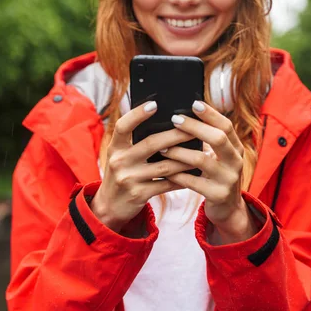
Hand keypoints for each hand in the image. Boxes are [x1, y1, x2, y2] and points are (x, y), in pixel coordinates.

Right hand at [90, 101, 193, 234]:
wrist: (108, 206)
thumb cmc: (121, 174)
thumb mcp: (120, 156)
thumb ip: (134, 142)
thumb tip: (164, 122)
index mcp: (115, 147)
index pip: (123, 126)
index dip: (137, 114)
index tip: (155, 104)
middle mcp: (120, 161)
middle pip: (151, 143)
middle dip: (176, 134)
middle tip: (195, 127)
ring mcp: (129, 179)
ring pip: (164, 166)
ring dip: (185, 159)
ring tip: (202, 151)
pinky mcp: (139, 194)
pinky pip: (166, 184)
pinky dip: (182, 179)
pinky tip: (195, 174)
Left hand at [163, 101, 262, 242]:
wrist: (228, 210)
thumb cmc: (217, 177)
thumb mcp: (221, 158)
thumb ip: (209, 141)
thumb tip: (184, 117)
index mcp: (236, 149)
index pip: (226, 126)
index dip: (210, 114)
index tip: (194, 103)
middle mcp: (236, 162)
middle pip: (218, 138)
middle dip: (195, 127)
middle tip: (175, 119)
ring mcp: (228, 180)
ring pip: (202, 160)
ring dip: (179, 151)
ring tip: (163, 147)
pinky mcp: (218, 195)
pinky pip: (193, 182)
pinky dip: (177, 175)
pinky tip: (165, 171)